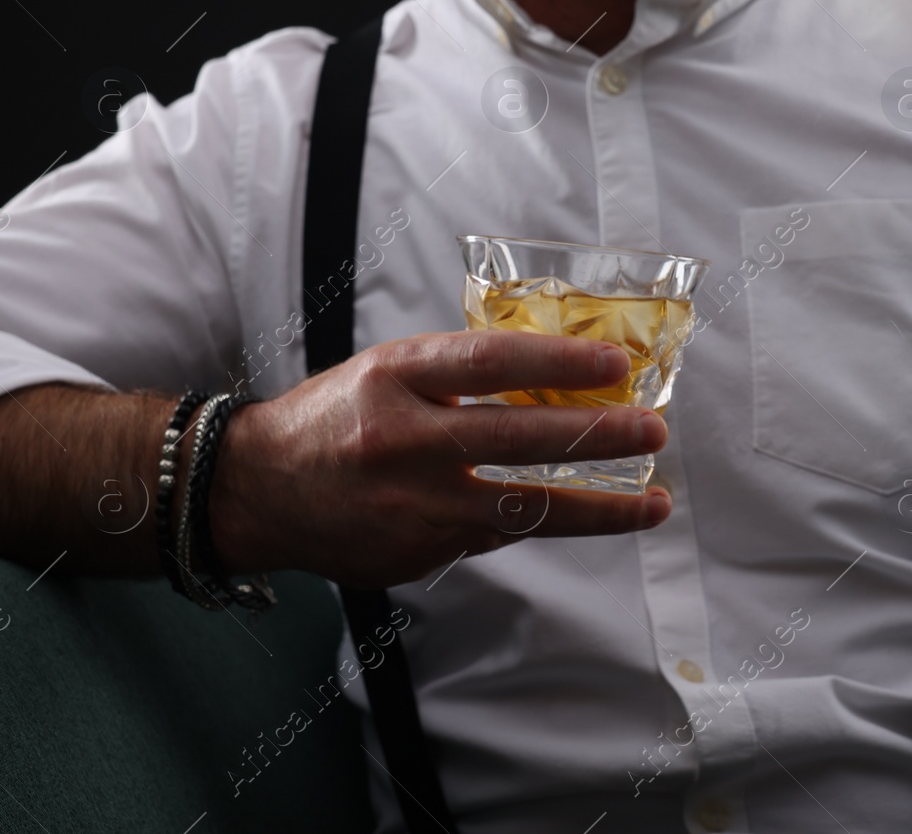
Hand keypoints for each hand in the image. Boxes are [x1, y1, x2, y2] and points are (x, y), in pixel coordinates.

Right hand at [210, 330, 670, 587]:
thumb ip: (457, 374)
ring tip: (653, 503)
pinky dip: (541, 523)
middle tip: (653, 430)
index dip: (558, 361)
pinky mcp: (419, 550)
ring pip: (523, 506)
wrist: (258, 491)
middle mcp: (405, 439)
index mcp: (396, 377)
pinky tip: (585, 518)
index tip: (615, 365)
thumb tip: (553, 377)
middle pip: (518, 436)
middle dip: (598, 436)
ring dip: (599, 507)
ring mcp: (414, 503)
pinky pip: (496, 535)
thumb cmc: (335, 419)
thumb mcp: (387, 371)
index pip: (490, 361)